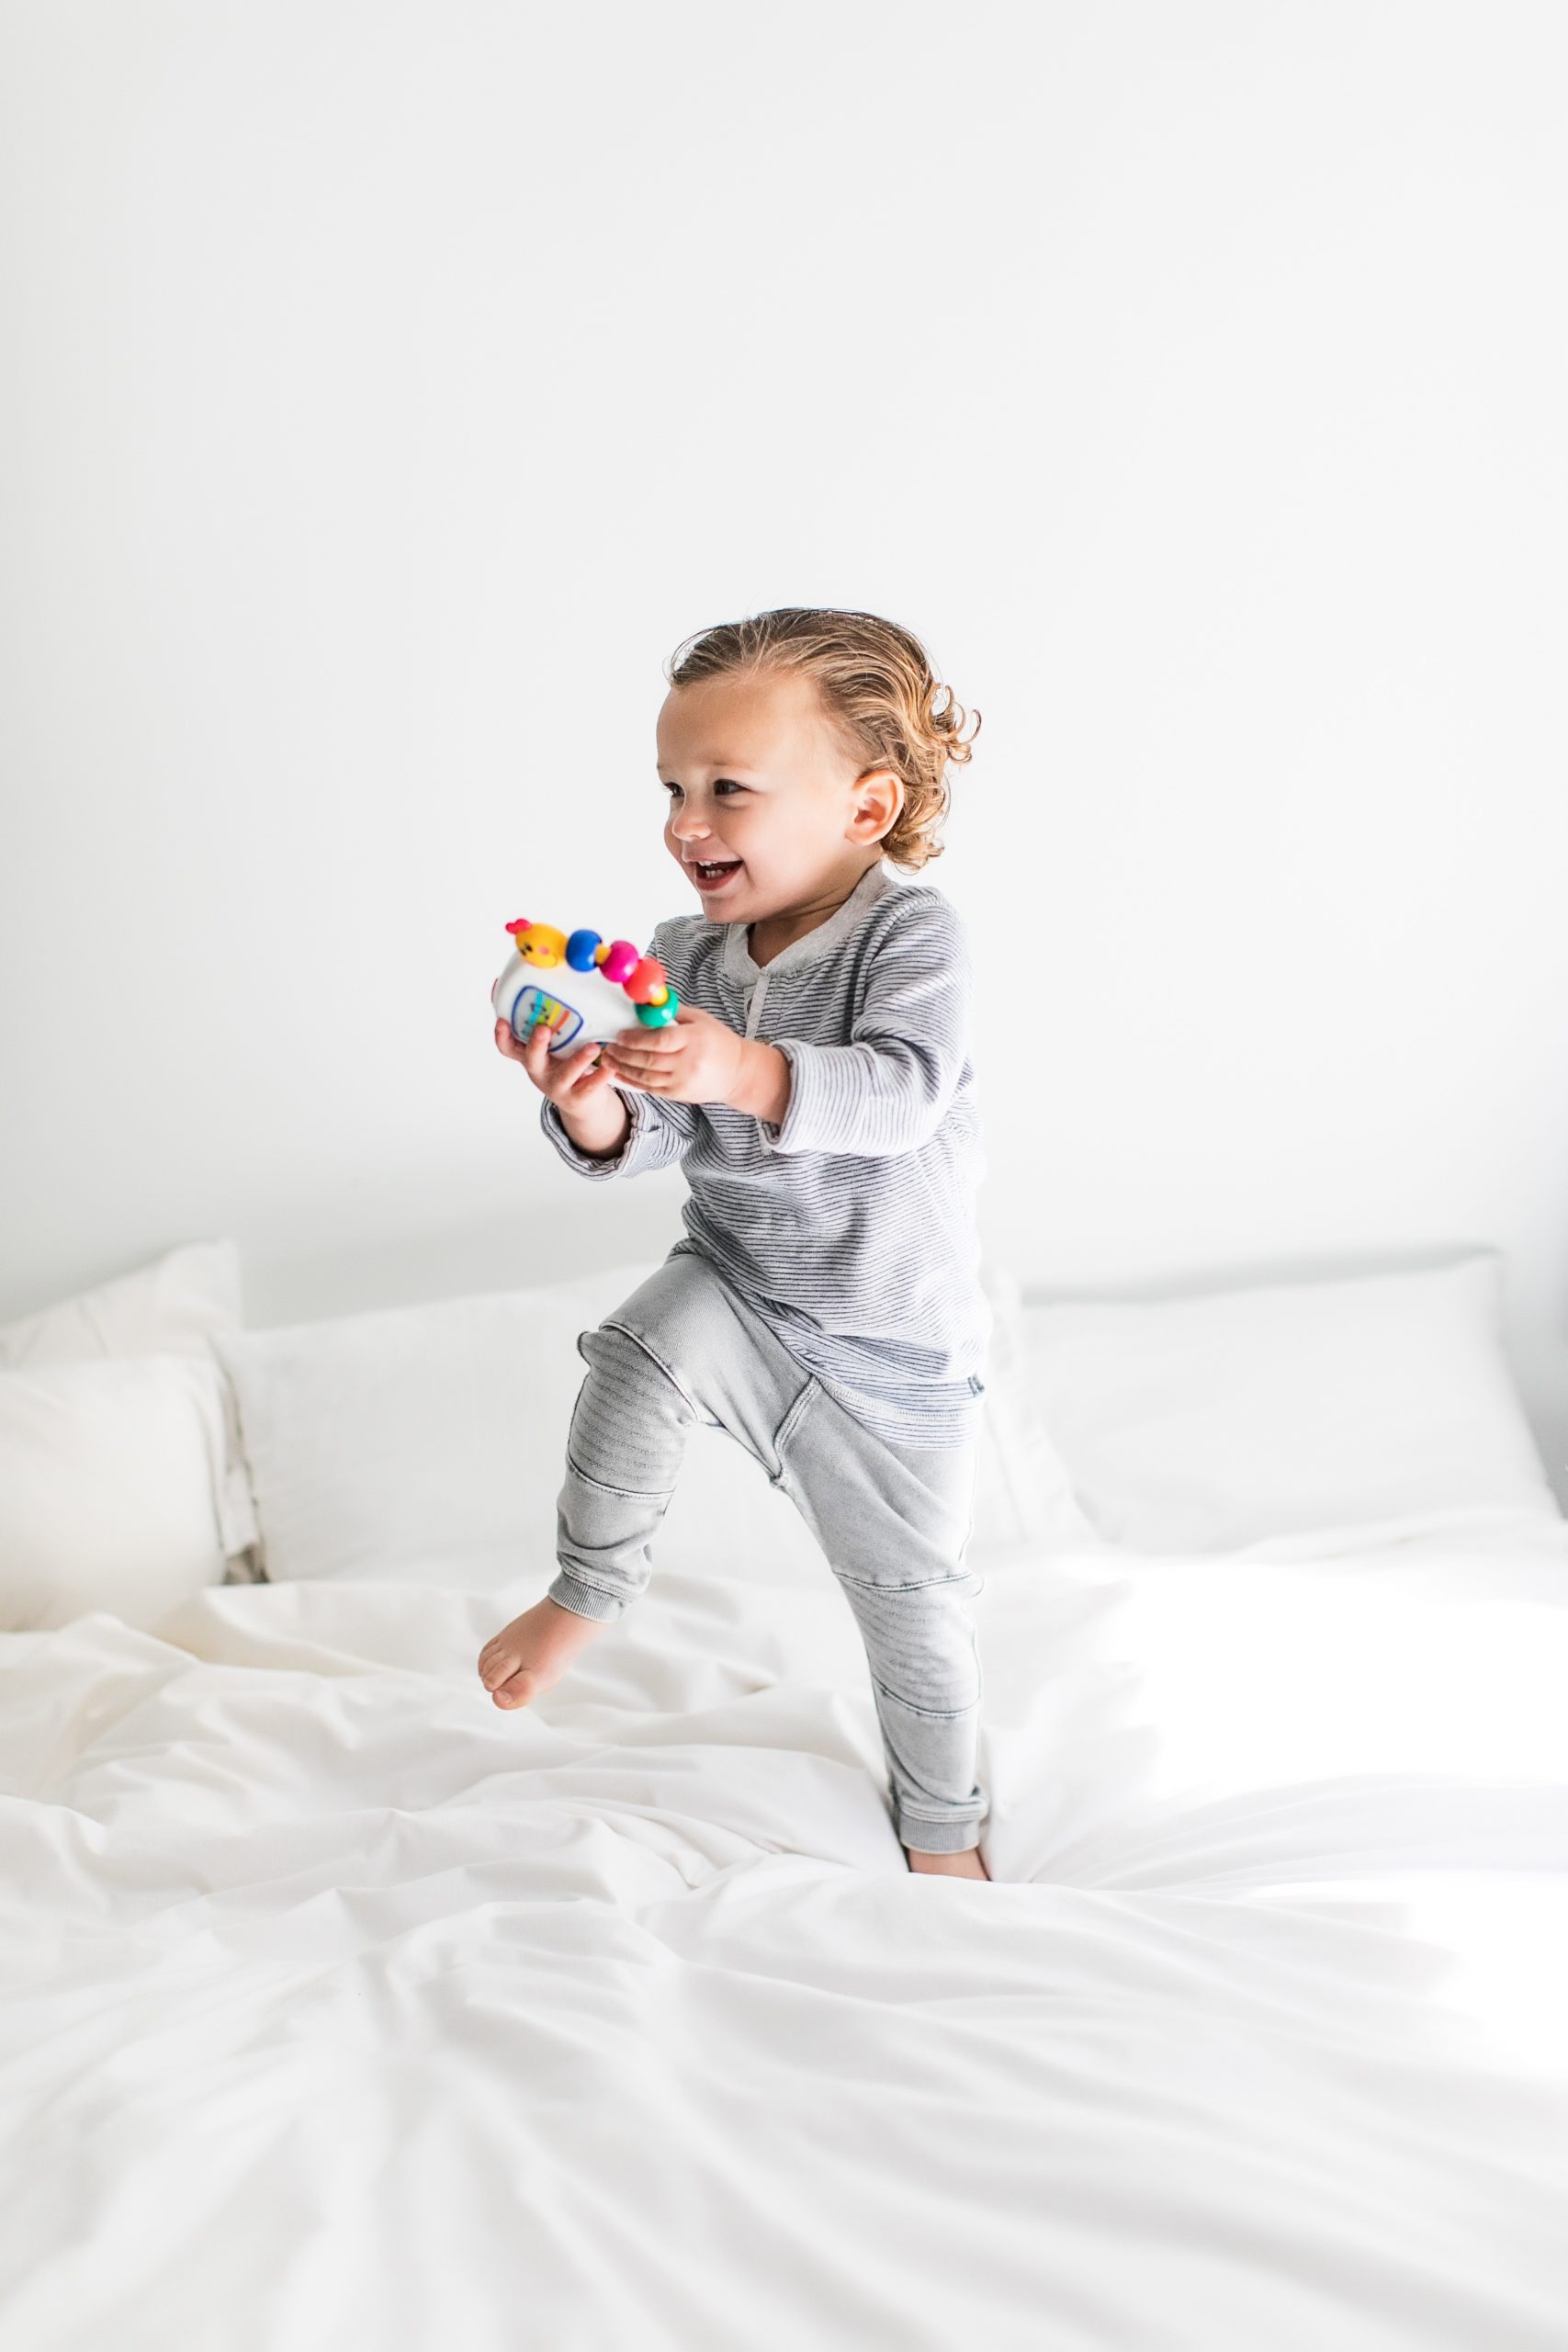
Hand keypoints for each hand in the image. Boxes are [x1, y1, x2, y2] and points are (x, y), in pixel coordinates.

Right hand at [494, 1011, 617, 1109]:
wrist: (581, 1104)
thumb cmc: (565, 1066)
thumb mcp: (553, 1050)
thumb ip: (551, 1027)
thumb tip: (554, 990)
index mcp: (532, 1057)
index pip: (509, 1048)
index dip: (502, 1036)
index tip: (501, 1020)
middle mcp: (540, 1072)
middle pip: (532, 1059)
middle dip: (536, 1043)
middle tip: (543, 1029)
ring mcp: (557, 1087)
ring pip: (565, 1074)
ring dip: (578, 1059)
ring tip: (593, 1047)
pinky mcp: (577, 1098)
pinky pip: (589, 1087)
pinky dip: (600, 1076)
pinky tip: (610, 1066)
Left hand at [597, 1002, 748, 1105]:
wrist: (737, 1073)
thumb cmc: (718, 1041)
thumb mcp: (700, 1020)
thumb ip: (673, 1012)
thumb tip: (646, 1002)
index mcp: (694, 1040)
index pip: (660, 1040)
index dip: (636, 1038)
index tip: (620, 1035)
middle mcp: (688, 1063)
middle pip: (648, 1060)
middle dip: (624, 1054)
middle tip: (609, 1046)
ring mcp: (683, 1082)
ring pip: (645, 1077)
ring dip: (623, 1068)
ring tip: (608, 1059)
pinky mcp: (679, 1094)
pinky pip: (650, 1089)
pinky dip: (632, 1082)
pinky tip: (619, 1074)